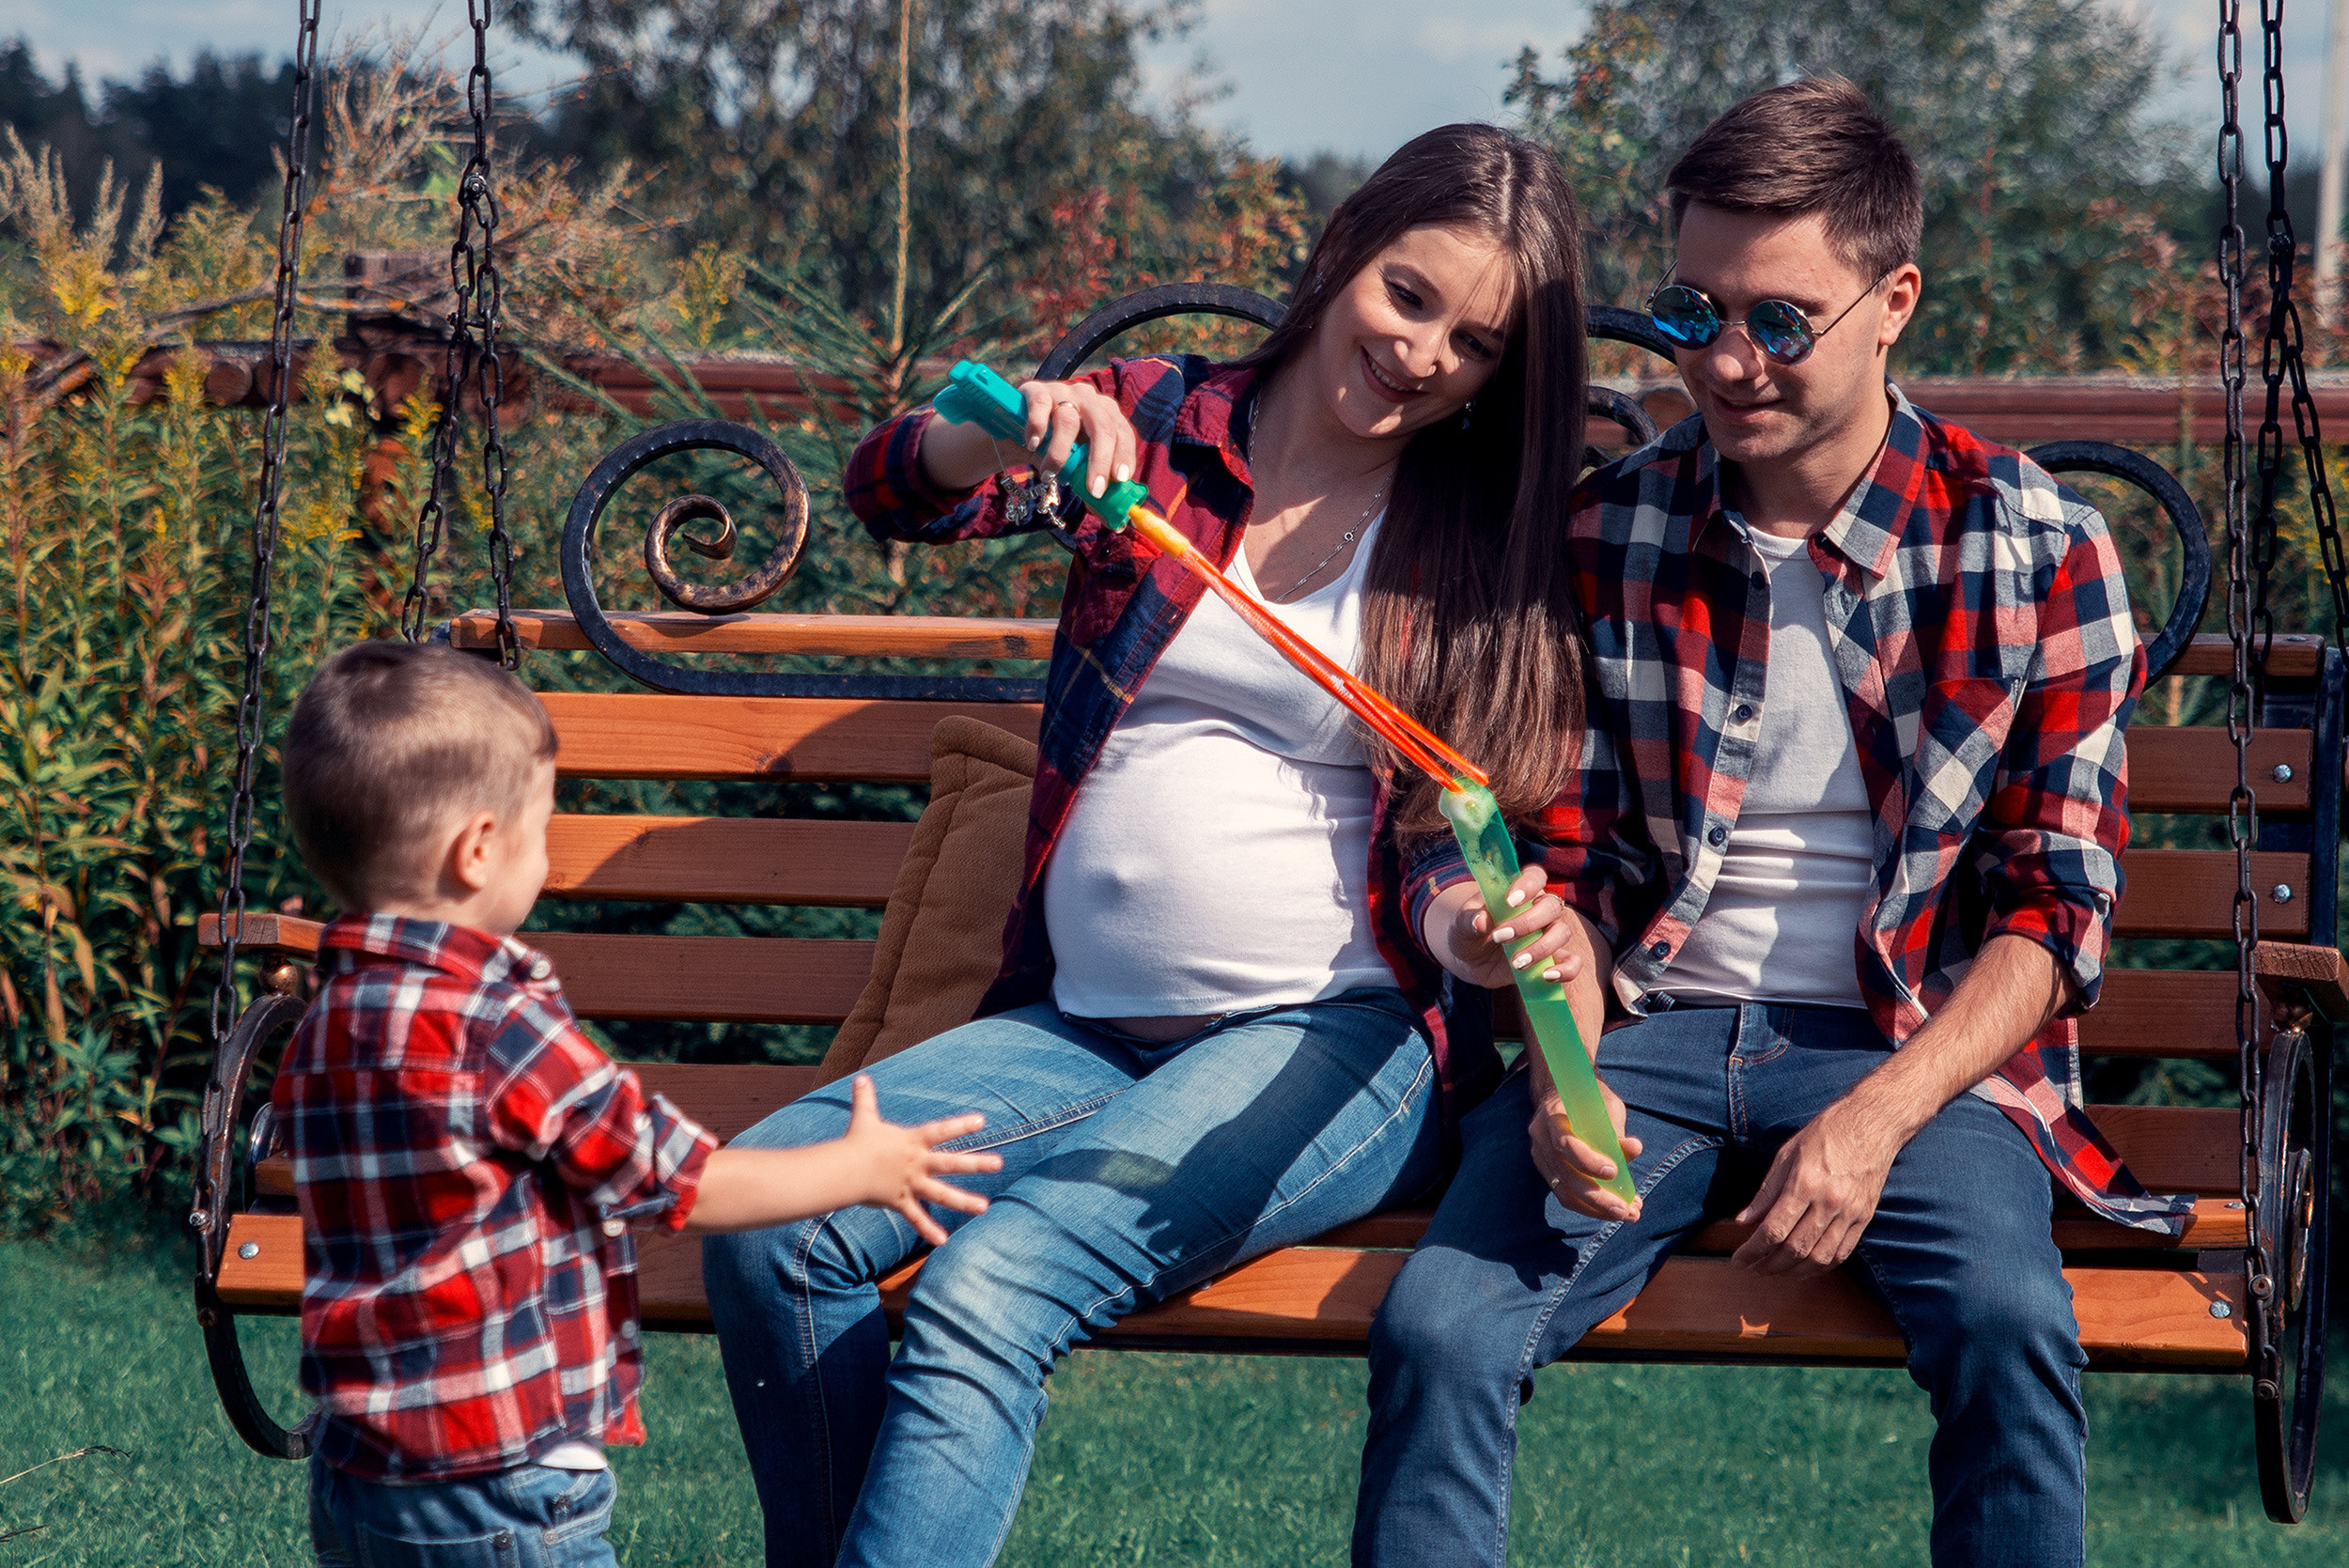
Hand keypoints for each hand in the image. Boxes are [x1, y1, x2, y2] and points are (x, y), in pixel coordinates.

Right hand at [841, 1074, 1003, 1245]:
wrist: (844, 1169)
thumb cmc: (856, 1142)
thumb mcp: (864, 1117)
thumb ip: (865, 1098)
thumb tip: (860, 1077)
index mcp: (912, 1142)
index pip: (941, 1131)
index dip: (961, 1125)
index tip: (982, 1121)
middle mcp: (916, 1163)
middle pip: (950, 1163)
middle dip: (976, 1163)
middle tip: (999, 1163)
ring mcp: (910, 1184)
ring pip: (941, 1194)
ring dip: (964, 1201)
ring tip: (984, 1207)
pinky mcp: (900, 1201)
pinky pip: (916, 1218)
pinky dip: (928, 1230)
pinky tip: (943, 1241)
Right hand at [1016, 378, 1137, 500]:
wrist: (1016, 428)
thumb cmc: (1054, 447)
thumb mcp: (1075, 464)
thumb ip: (1091, 483)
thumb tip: (1113, 518)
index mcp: (1106, 413)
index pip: (1122, 432)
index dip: (1124, 455)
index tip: (1119, 480)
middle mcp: (1088, 398)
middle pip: (1102, 427)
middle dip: (1099, 461)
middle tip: (1093, 489)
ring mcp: (1062, 391)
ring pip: (1068, 421)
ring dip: (1060, 454)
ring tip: (1049, 475)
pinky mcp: (1036, 390)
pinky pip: (1040, 406)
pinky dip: (1037, 428)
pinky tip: (1033, 445)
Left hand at [1422, 866, 1582, 990]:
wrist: (1471, 959)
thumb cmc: (1469, 930)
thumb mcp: (1460, 923)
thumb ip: (1468, 918)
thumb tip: (1481, 921)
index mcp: (1519, 891)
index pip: (1534, 877)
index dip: (1528, 885)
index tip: (1510, 901)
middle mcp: (1539, 909)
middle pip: (1551, 906)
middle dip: (1527, 923)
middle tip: (1500, 937)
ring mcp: (1549, 935)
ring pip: (1562, 933)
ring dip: (1541, 948)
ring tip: (1516, 963)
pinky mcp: (1553, 960)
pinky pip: (1572, 963)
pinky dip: (1566, 970)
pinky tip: (1547, 976)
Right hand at [1528, 1071, 1642, 1223]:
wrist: (1563, 1094)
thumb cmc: (1590, 1099)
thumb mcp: (1607, 1105)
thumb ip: (1616, 1130)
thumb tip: (1634, 1149)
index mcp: (1553, 1114)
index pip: (1564, 1143)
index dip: (1587, 1161)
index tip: (1613, 1171)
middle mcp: (1541, 1137)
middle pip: (1566, 1175)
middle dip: (1598, 1198)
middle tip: (1626, 1209)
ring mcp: (1541, 1156)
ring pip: (1565, 1192)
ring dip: (1596, 1208)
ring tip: (1625, 1214)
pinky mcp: (1547, 1171)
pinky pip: (1565, 1194)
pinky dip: (1589, 1207)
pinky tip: (1610, 1210)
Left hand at [1728, 1100, 1898, 1277]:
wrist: (1872, 1124)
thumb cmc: (1826, 1133)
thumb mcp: (1787, 1154)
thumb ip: (1765, 1191)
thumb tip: (1742, 1221)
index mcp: (1805, 1183)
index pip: (1774, 1229)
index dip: (1753, 1250)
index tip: (1738, 1260)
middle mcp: (1829, 1202)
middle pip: (1795, 1248)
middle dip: (1769, 1265)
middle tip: (1753, 1268)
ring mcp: (1850, 1213)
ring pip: (1819, 1257)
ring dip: (1793, 1272)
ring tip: (1774, 1271)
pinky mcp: (1865, 1217)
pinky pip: (1842, 1253)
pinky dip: (1821, 1266)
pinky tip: (1804, 1267)